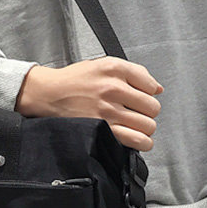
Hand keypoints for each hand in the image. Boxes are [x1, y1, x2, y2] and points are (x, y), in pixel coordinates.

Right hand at [15, 57, 162, 150]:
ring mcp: (108, 111)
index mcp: (115, 69)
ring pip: (147, 125)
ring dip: (144, 128)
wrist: (49, 94)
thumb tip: (157, 88)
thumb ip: (134, 72)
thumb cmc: (75, 81)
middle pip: (152, 107)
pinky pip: (136, 140)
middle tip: (136, 113)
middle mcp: (112, 88)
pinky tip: (136, 138)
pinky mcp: (103, 129)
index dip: (148, 93)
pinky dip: (141, 142)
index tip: (139, 97)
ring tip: (135, 126)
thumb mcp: (104, 64)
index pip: (150, 86)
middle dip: (147, 112)